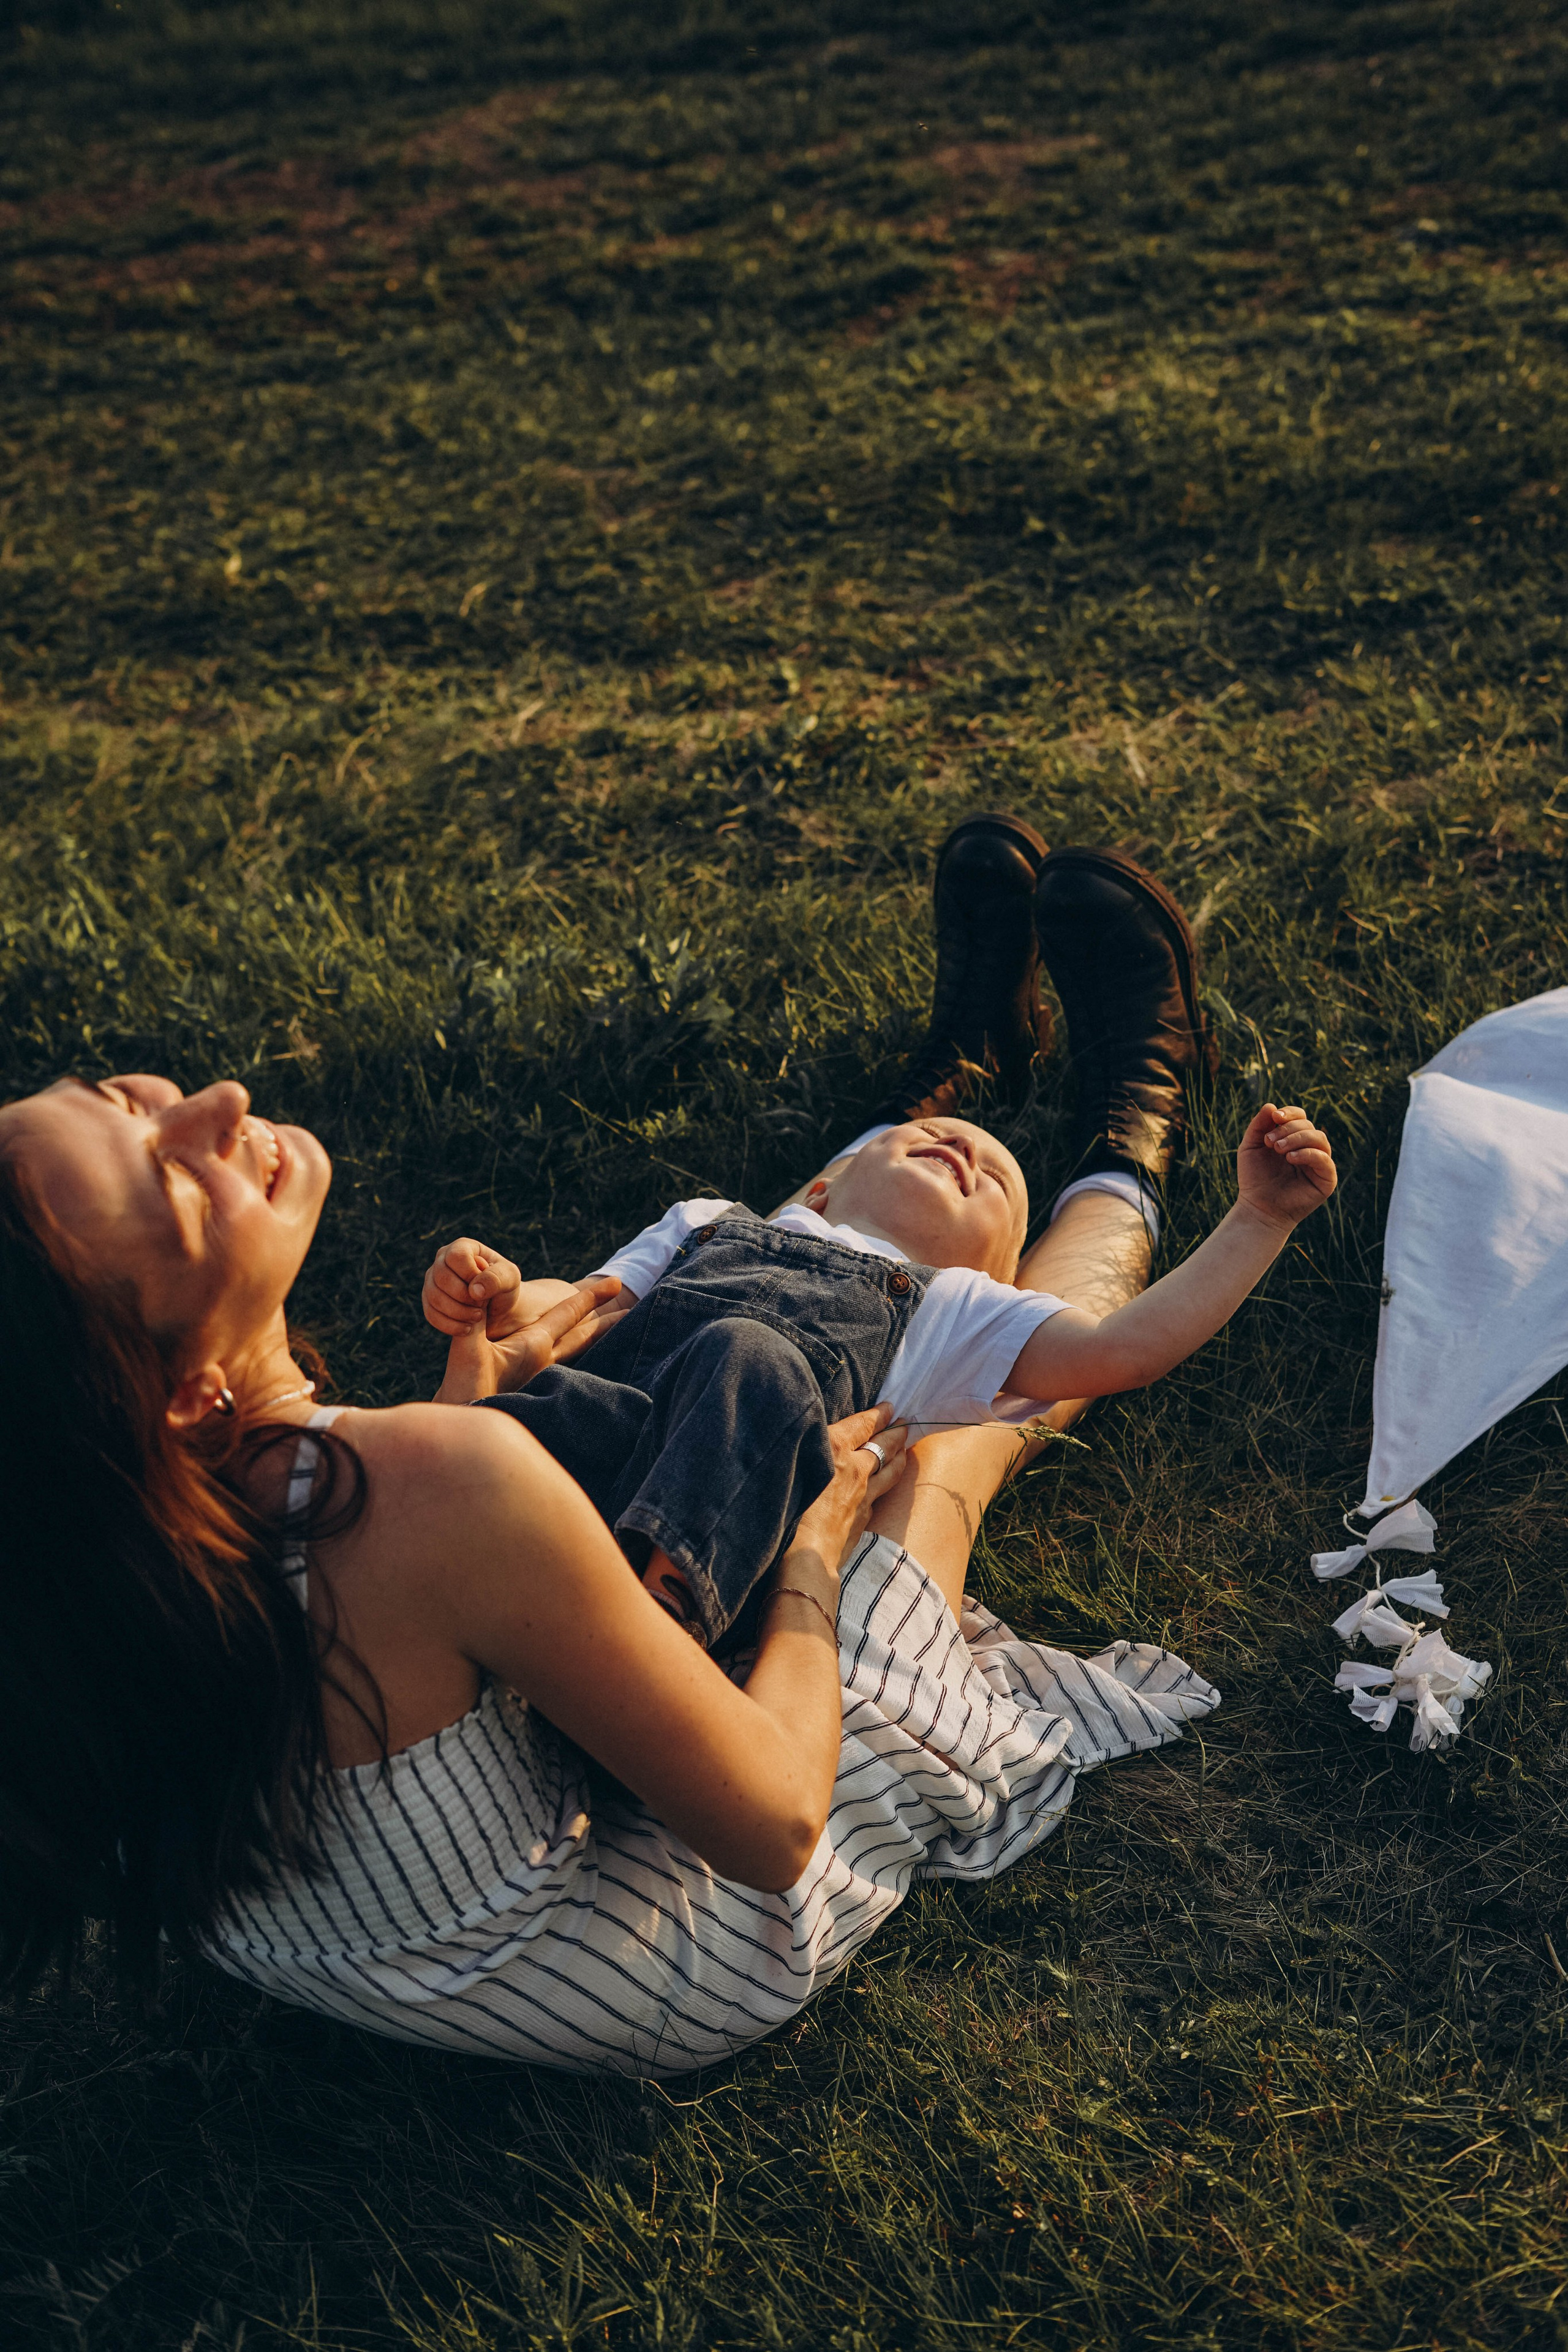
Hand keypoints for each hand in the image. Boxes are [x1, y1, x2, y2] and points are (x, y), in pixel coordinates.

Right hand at [424, 1237, 553, 1341]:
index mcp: (463, 1247)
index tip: (485, 1289)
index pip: (456, 1256)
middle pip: (441, 1277)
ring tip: (477, 1318)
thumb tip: (474, 1290)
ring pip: (434, 1297)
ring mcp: (432, 1280)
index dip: (470, 1275)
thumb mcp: (510, 1279)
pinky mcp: (429, 1301)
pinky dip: (449, 1325)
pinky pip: (430, 1314)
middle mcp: (442, 1260)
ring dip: (457, 1313)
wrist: (497, 1307)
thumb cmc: (504, 1287)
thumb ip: (497, 1278)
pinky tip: (466, 1329)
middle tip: (482, 1308)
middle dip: (463, 1297)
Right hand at [435, 1275, 627, 1403]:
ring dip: (590, 1338)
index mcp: (534, 1346)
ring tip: (608, 1329)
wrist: (463, 1425)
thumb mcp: (466, 1350)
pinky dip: (569, 1354)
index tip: (618, 1282)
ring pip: (572, 1351)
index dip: (591, 1296)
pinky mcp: (530, 1387)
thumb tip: (478, 1292)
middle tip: (632, 1309)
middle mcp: (544, 1361)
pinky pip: (558, 1364)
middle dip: (606, 1321)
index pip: (568, 1314)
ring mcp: (539, 1376)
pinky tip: (565, 1355)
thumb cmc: (463, 1390)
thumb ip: (474, 1322)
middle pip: (582, 1335)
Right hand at [784, 1405, 908, 1577]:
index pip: (863, 1425)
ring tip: (906, 1446)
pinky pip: (882, 1493)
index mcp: (836, 1448)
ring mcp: (865, 1493)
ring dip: (900, 1454)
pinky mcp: (865, 1515)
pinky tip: (887, 1482)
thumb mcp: (793, 1465)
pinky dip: (888, 1481)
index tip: (889, 1407)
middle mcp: (856, 1468)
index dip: (878, 1414)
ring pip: (891, 1469)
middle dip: (896, 1431)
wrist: (805, 1554)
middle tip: (905, 1422)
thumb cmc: (789, 1507)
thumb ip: (810, 1450)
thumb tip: (820, 1442)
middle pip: (884, 1444)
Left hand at [1236, 1102, 1336, 1229]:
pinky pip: (1324, 1159)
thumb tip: (1271, 1105)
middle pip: (1309, 1126)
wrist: (1258, 1207)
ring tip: (1279, 1150)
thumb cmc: (1254, 1178)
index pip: (1300, 1117)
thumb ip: (1259, 1125)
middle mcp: (1309, 1149)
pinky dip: (1308, 1153)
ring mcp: (1319, 1163)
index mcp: (1293, 1139)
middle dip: (1289, 1129)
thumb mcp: (1251, 1147)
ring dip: (1298, 1138)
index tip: (1274, 1117)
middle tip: (1271, 1143)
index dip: (1289, 1113)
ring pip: (1319, 1138)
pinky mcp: (1326, 1179)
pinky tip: (1291, 1158)